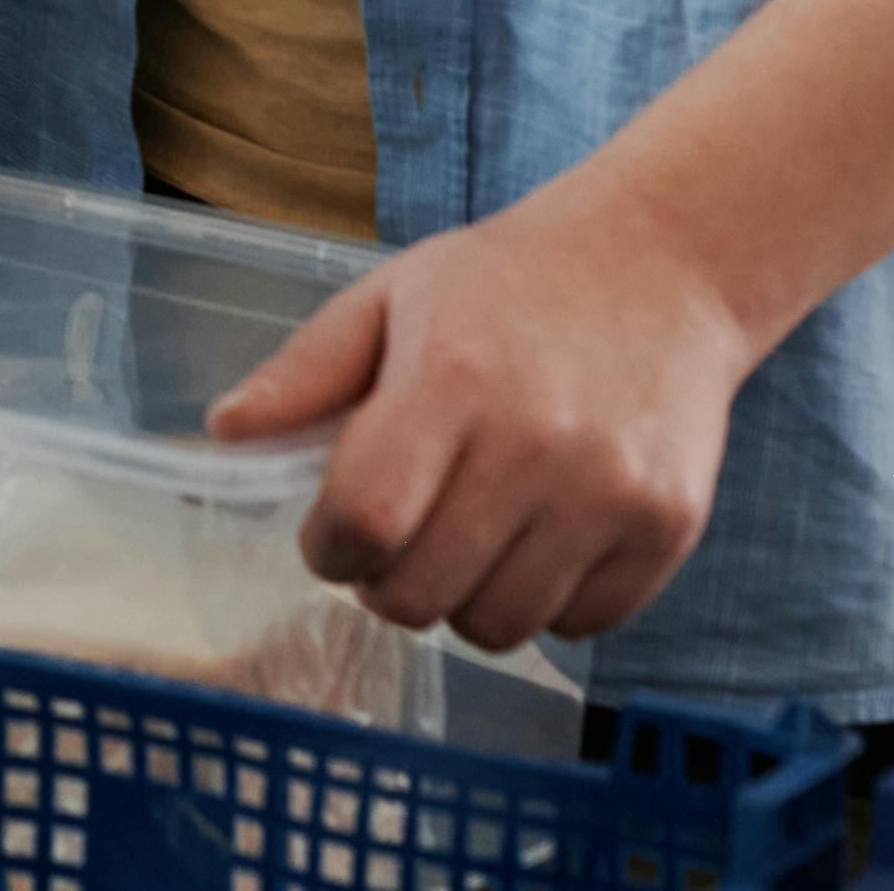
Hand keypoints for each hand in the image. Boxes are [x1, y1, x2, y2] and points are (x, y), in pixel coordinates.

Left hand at [205, 177, 758, 651]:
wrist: (662, 266)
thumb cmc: (508, 285)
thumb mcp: (392, 298)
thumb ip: (305, 371)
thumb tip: (225, 432)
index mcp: (452, 379)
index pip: (367, 518)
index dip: (329, 549)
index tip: (330, 536)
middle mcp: (537, 443)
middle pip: (423, 593)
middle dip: (385, 584)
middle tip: (396, 543)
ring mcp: (610, 493)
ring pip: (499, 626)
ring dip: (463, 601)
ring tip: (466, 541)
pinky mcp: (668, 528)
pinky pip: (580, 626)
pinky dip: (545, 605)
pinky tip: (537, 541)